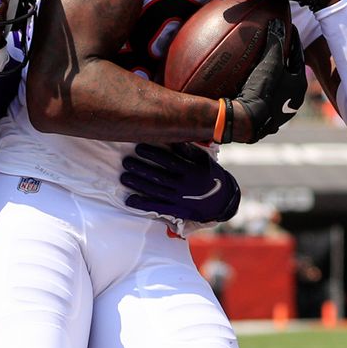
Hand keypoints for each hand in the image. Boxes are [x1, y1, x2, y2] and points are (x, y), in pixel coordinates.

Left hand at [121, 143, 240, 223]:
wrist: (222, 200)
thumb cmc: (209, 174)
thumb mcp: (203, 160)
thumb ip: (188, 150)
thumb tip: (171, 136)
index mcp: (192, 170)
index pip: (169, 161)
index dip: (153, 154)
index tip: (138, 147)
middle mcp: (185, 185)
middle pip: (159, 176)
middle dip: (141, 169)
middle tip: (126, 162)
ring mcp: (181, 199)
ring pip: (155, 191)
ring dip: (138, 184)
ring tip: (124, 177)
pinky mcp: (177, 211)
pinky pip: (158, 208)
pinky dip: (143, 204)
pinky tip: (129, 200)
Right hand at [226, 18, 304, 142]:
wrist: (245, 120)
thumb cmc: (261, 90)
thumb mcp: (269, 62)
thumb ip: (275, 42)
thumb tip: (278, 22)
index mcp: (299, 87)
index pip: (299, 57)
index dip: (294, 42)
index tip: (290, 29)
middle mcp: (293, 103)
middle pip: (290, 76)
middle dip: (284, 63)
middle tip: (278, 49)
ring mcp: (279, 115)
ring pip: (278, 92)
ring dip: (273, 80)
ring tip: (263, 70)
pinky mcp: (265, 124)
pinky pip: (264, 104)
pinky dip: (261, 94)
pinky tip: (251, 91)